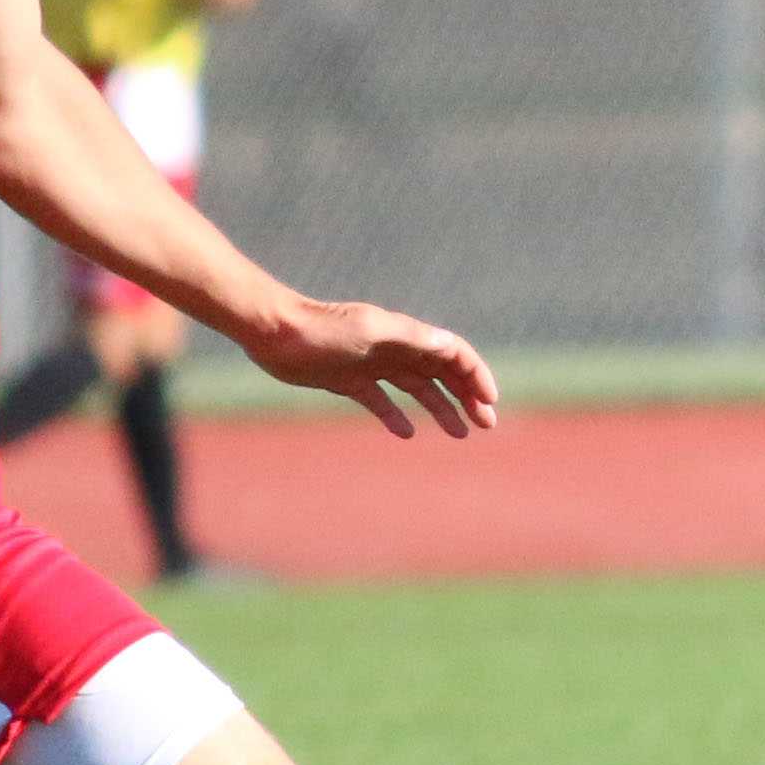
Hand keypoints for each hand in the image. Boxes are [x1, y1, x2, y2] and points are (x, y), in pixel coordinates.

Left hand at [245, 296, 496, 438]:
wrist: (274, 333)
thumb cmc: (321, 330)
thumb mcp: (370, 331)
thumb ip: (410, 338)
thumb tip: (449, 346)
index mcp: (405, 335)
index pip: (454, 353)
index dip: (476, 375)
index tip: (490, 402)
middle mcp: (394, 348)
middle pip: (442, 373)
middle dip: (468, 396)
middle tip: (487, 425)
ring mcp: (372, 365)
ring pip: (417, 389)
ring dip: (441, 408)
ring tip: (459, 434)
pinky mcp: (349, 380)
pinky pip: (381, 400)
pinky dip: (396, 416)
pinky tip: (407, 432)